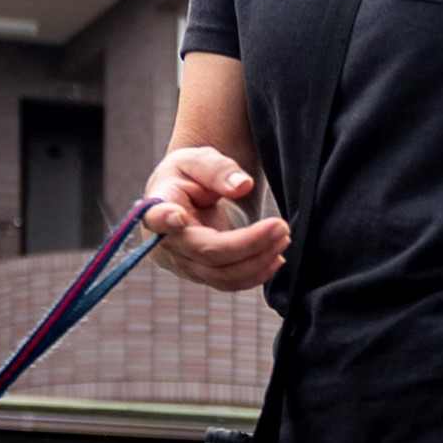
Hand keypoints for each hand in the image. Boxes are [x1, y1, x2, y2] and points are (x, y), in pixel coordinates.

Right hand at [136, 147, 288, 290]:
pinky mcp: (201, 275)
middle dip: (249, 244)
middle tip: (281, 226)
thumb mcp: (199, 159)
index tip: (177, 217)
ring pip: (222, 276)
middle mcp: (167, 242)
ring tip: (284, 238)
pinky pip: (229, 283)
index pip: (158, 218)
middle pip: (208, 253)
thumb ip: (218, 169)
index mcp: (160, 205)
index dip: (166, 220)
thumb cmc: (190, 175)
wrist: (186, 197)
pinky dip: (256, 274)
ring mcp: (184, 264)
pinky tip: (276, 258)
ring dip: (258, 262)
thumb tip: (242, 186)